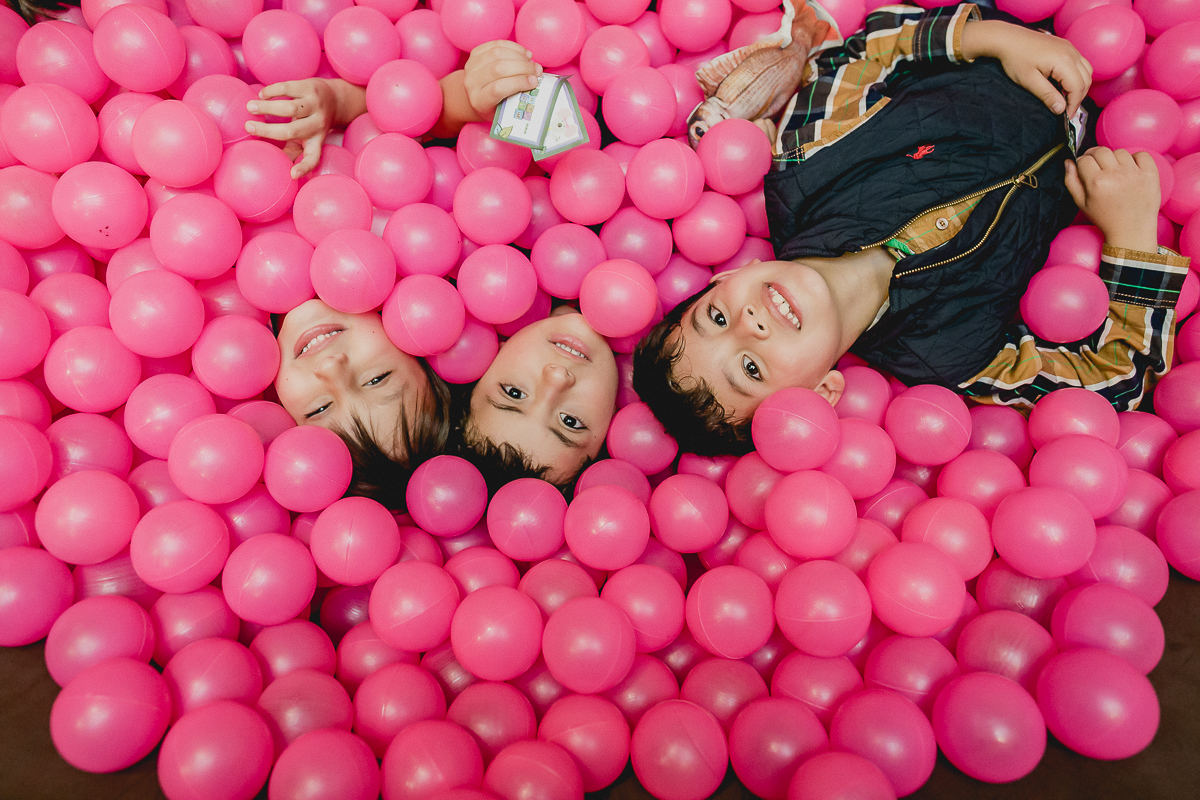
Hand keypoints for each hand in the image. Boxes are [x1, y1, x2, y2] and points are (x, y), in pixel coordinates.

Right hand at [246, 79, 339, 178]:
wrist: (335, 99)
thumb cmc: (312, 123)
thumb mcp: (307, 138)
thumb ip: (291, 149)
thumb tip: (270, 164)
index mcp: (316, 141)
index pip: (313, 158)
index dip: (304, 168)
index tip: (292, 174)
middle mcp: (318, 125)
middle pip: (292, 131)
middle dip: (268, 130)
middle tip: (248, 127)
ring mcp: (315, 105)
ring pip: (290, 108)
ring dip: (267, 107)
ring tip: (250, 107)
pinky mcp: (310, 88)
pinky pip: (288, 88)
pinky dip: (272, 91)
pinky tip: (262, 95)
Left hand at [462, 40, 541, 120]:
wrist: (474, 96)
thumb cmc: (495, 106)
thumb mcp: (504, 110)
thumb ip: (517, 98)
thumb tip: (534, 81)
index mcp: (479, 101)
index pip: (497, 89)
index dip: (518, 83)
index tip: (534, 81)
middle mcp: (471, 83)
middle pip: (498, 68)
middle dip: (522, 67)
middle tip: (538, 70)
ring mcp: (471, 66)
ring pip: (497, 53)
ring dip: (519, 56)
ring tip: (531, 61)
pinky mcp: (474, 53)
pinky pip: (496, 44)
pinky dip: (513, 47)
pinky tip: (524, 53)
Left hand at [962, 20, 1091, 116]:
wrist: (1008, 39)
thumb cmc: (1016, 58)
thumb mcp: (1029, 81)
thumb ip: (1047, 95)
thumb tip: (1061, 110)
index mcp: (1064, 61)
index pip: (1078, 87)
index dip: (1074, 104)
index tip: (1066, 116)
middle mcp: (1071, 52)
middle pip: (1086, 80)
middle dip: (1078, 97)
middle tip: (1066, 110)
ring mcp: (1070, 48)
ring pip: (1086, 71)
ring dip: (1079, 86)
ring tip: (1065, 98)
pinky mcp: (1066, 46)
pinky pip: (1080, 63)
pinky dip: (1077, 76)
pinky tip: (1063, 84)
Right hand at [1064, 147, 1160, 251]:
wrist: (1132, 230)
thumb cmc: (1105, 218)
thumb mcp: (1081, 203)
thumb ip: (1071, 181)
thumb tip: (1069, 162)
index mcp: (1096, 182)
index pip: (1084, 159)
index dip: (1082, 163)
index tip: (1085, 169)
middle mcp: (1115, 175)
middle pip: (1101, 151)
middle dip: (1095, 156)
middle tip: (1097, 166)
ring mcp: (1135, 173)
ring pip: (1120, 152)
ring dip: (1115, 159)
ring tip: (1115, 172)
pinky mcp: (1150, 174)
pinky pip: (1141, 154)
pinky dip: (1136, 159)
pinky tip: (1131, 170)